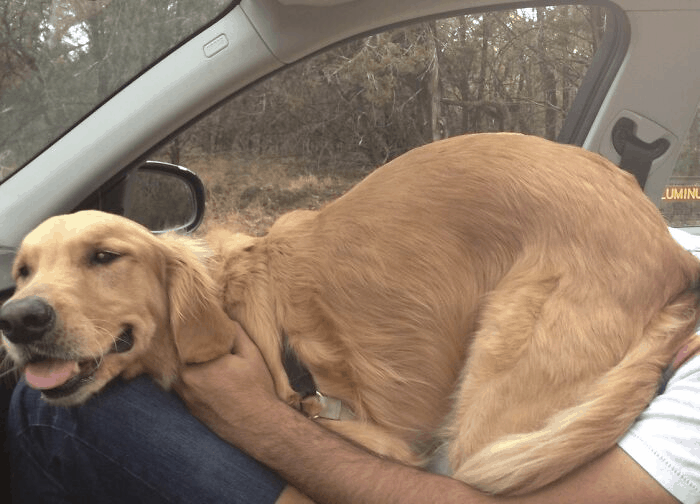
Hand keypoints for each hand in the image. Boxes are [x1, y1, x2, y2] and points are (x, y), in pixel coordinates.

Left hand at [174, 322, 279, 442]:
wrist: (259, 427)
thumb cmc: (257, 388)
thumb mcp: (251, 354)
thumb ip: (234, 332)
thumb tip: (223, 318)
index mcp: (199, 363)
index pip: (184, 338)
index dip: (186, 327)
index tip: (191, 319)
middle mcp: (186, 380)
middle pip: (177, 355)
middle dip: (185, 344)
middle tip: (191, 332)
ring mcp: (186, 397)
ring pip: (178, 371)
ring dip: (185, 361)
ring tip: (198, 352)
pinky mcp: (190, 408)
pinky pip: (183, 386)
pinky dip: (189, 377)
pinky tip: (203, 373)